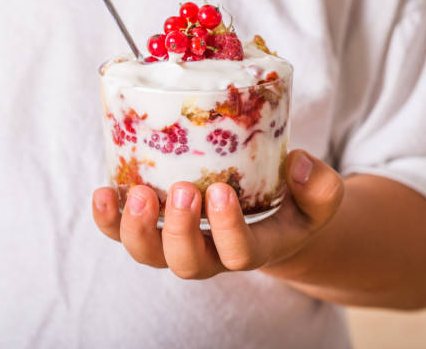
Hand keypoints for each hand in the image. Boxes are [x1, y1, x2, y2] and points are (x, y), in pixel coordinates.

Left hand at [92, 150, 343, 278]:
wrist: (265, 221)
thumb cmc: (289, 206)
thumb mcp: (317, 199)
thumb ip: (321, 187)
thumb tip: (299, 162)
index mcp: (251, 250)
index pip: (238, 255)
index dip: (227, 229)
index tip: (221, 191)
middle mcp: (209, 255)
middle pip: (186, 263)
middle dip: (180, 230)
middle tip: (182, 191)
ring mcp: (176, 244)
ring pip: (148, 254)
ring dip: (136, 228)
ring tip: (137, 192)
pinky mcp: (153, 227)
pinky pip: (121, 233)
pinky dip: (108, 219)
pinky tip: (104, 192)